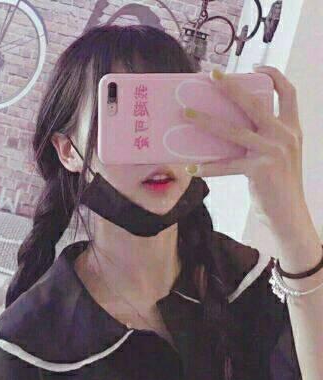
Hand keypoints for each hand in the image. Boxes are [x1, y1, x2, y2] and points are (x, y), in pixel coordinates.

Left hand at [183, 66, 305, 230]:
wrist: (289, 214)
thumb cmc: (279, 184)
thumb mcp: (279, 155)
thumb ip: (263, 138)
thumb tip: (229, 126)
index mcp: (292, 128)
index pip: (289, 92)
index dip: (274, 75)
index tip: (255, 67)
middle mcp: (285, 136)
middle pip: (255, 103)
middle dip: (232, 87)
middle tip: (211, 76)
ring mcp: (273, 152)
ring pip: (233, 131)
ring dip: (206, 121)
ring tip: (186, 114)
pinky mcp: (260, 170)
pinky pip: (226, 165)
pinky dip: (207, 167)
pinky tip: (191, 168)